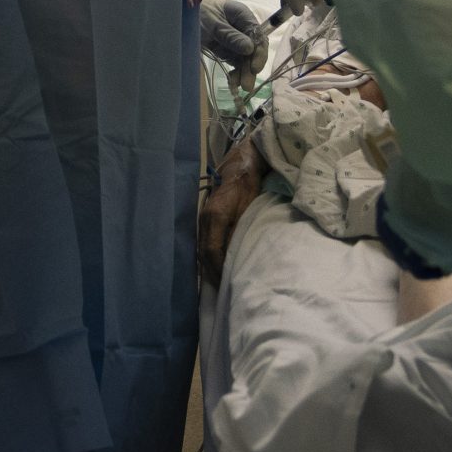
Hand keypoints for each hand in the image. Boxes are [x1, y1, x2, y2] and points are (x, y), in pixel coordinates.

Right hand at [199, 140, 268, 286]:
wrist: (243, 161)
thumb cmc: (250, 184)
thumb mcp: (249, 209)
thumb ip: (239, 232)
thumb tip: (234, 256)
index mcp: (214, 216)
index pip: (211, 252)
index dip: (218, 270)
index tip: (226, 284)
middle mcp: (204, 218)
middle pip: (203, 252)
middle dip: (211, 272)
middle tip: (221, 290)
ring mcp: (203, 216)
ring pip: (202, 247)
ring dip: (208, 265)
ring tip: (218, 281)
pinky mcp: (206, 215)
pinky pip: (204, 240)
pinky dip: (208, 254)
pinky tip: (215, 264)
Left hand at [200, 0, 268, 91]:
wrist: (180, 14)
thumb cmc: (197, 12)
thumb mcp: (213, 23)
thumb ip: (231, 35)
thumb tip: (250, 48)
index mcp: (243, 16)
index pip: (258, 35)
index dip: (259, 52)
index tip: (254, 68)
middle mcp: (243, 29)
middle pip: (253, 50)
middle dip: (251, 67)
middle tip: (247, 85)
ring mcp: (236, 41)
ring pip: (245, 59)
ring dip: (244, 73)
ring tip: (238, 87)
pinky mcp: (227, 51)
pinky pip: (236, 63)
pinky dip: (235, 73)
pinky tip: (233, 83)